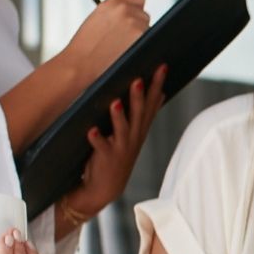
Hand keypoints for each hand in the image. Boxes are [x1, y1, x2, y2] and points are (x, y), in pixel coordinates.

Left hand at [58, 67, 170, 224]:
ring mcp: (120, 148)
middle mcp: (133, 137)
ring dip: (118, 117)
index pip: (151, 103)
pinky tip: (91, 130)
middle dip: (139, 97)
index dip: (157, 85)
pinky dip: (97, 139)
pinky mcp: (106, 159)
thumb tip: (161, 93)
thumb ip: (146, 113)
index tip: (162, 66)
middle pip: (138, 114)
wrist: (106, 187)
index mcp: (140, 128)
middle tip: (138, 79)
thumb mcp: (135, 132)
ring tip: (115, 103)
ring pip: (122, 130)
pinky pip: (100, 147)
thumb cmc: (118, 154)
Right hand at [60, 0, 150, 78]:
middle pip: (144, 15)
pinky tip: (128, 53)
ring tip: (121, 49)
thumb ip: (115, 14)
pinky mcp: (141, 36)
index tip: (131, 22)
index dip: (135, 12)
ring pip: (149, 29)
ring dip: (140, 38)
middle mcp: (124, 9)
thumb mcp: (97, 20)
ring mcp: (134, 22)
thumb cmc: (85, 48)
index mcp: (112, 3)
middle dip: (137, 26)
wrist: (79, 66)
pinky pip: (151, 42)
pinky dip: (143, 48)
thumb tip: (133, 15)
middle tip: (122, 41)